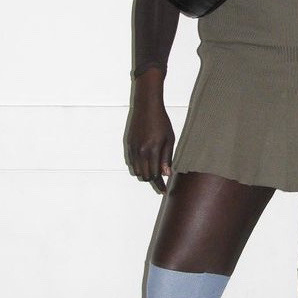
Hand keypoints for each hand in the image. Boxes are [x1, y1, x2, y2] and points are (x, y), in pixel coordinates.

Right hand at [125, 69, 173, 193]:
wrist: (146, 107)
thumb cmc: (161, 122)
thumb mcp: (169, 139)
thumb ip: (167, 158)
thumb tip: (166, 174)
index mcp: (152, 151)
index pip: (154, 175)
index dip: (160, 185)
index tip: (164, 191)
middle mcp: (140, 152)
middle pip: (144, 176)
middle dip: (153, 180)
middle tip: (161, 181)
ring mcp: (133, 149)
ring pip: (136, 171)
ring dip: (145, 173)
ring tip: (154, 171)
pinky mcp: (128, 145)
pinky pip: (132, 162)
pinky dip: (138, 166)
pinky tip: (146, 163)